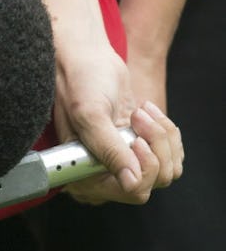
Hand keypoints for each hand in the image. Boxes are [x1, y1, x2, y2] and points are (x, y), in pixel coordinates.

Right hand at [53, 43, 181, 203]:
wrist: (87, 60)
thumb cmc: (79, 82)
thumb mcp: (91, 115)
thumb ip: (109, 151)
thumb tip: (131, 183)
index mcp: (81, 171)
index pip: (128, 190)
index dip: (142, 167)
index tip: (135, 139)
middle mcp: (100, 172)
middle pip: (153, 181)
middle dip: (155, 147)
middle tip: (137, 119)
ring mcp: (121, 161)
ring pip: (166, 169)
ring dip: (162, 137)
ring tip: (141, 114)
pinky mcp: (136, 149)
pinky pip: (170, 156)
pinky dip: (167, 133)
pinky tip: (146, 113)